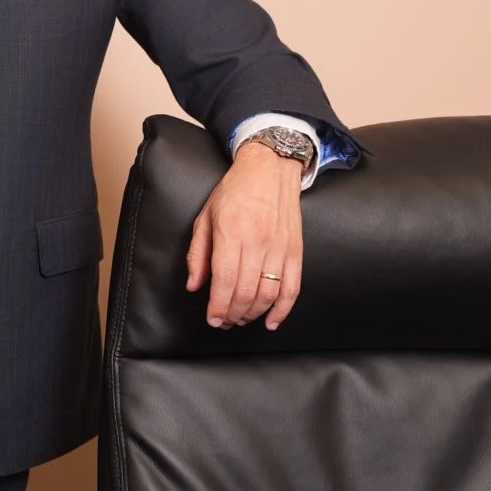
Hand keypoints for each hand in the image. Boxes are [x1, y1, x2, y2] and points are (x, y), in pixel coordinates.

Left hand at [185, 141, 303, 330]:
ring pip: (268, 294)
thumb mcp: (205, 217)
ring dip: (253, 314)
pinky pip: (292, 288)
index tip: (212, 319)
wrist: (270, 169)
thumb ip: (198, 253)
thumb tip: (194, 285)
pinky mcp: (295, 251)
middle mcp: (257, 242)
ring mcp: (279, 247)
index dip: (217, 306)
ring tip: (241, 319)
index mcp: (231, 233)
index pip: (224, 280)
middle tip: (224, 322)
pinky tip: (272, 321)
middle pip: (245, 292)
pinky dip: (283, 309)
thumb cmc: (234, 192)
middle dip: (232, 314)